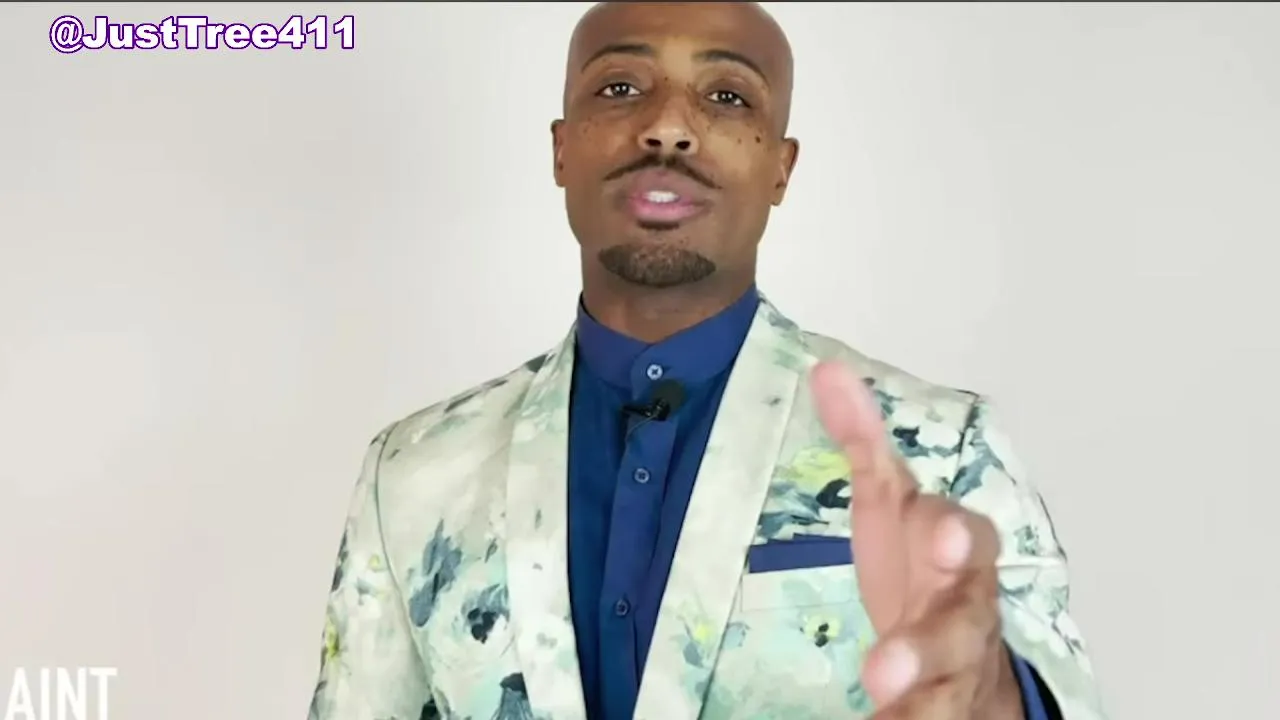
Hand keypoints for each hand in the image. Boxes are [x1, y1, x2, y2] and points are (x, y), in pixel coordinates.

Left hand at [810, 361, 1022, 719]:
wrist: (965, 642)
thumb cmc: (924, 562)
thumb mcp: (892, 503)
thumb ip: (864, 443)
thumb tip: (826, 370)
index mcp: (956, 551)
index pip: (966, 537)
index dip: (955, 534)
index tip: (937, 535)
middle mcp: (967, 609)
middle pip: (962, 625)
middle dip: (930, 641)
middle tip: (885, 667)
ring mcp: (960, 665)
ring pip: (952, 684)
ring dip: (918, 699)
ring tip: (879, 712)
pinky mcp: (947, 703)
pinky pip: (933, 717)